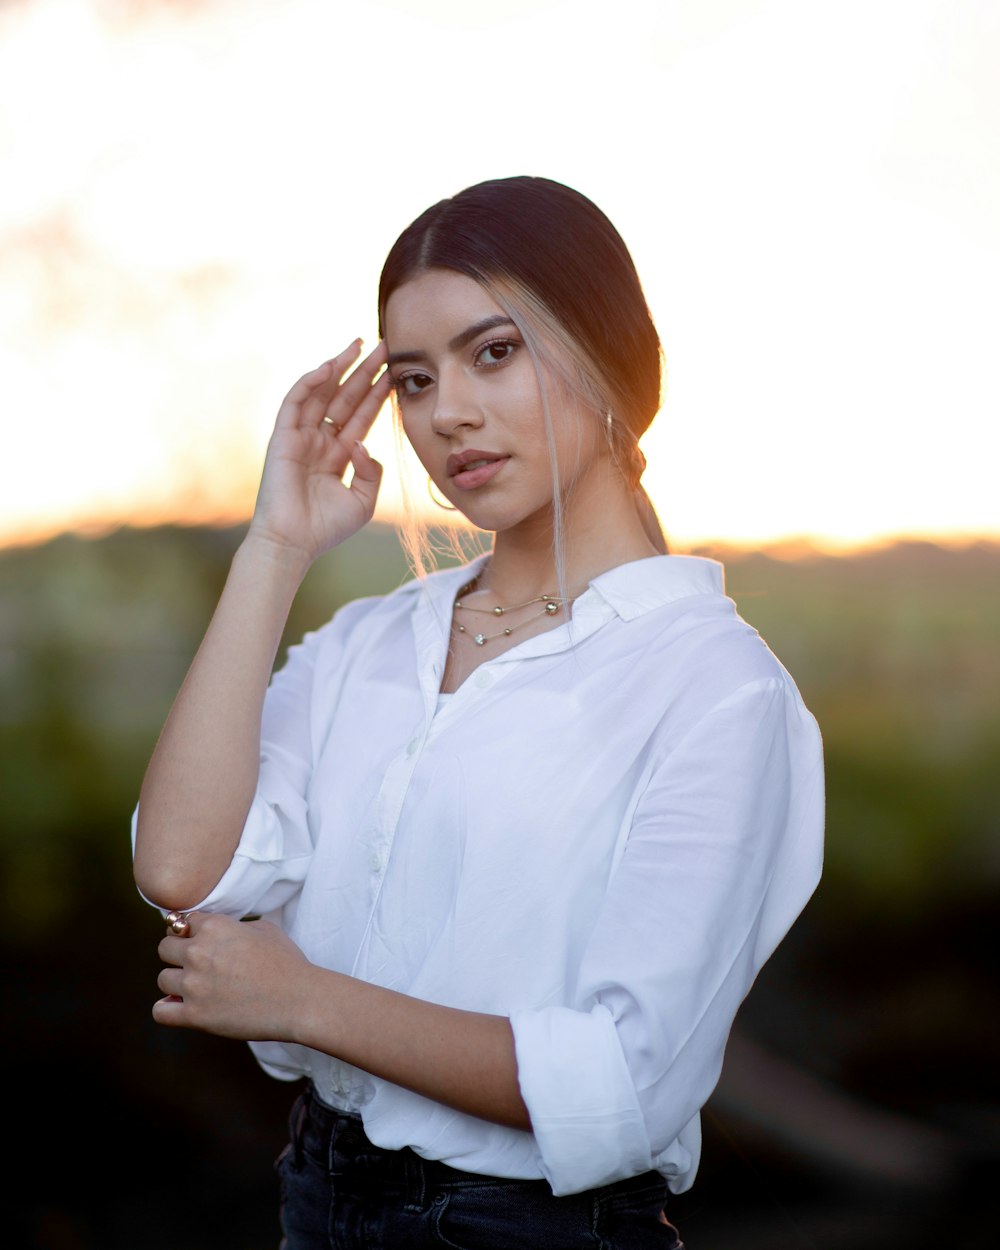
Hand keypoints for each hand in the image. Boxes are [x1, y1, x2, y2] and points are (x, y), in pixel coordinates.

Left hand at [153, 912, 312, 1040]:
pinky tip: (182, 1008)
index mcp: (215, 927)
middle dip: (179, 954)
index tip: (200, 943)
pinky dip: (168, 1010)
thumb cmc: (287, 962)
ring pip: (163, 979)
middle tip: (197, 965)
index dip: (191, 933)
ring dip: (177, 983)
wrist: (299, 999)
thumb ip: (234, 925)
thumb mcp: (264, 928)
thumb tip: (219, 929)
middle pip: (165, 948)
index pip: (182, 922)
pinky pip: (160, 1012)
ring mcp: (194, 985)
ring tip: (197, 988)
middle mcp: (199, 952)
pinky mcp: (195, 1015)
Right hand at [247, 340, 391, 563]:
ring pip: (322, 393)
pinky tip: (329, 367)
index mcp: (338, 454)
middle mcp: (320, 440)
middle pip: (345, 398)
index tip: (394, 371)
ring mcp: (301, 437)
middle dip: (364, 371)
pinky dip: (310, 383)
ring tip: (359, 345)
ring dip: (339, 368)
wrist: (294, 543)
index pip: (362, 416)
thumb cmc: (326, 528)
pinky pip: (296, 402)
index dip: (377, 393)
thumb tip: (364, 444)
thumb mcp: (362, 500)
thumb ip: (371, 471)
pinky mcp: (283, 437)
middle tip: (383, 346)